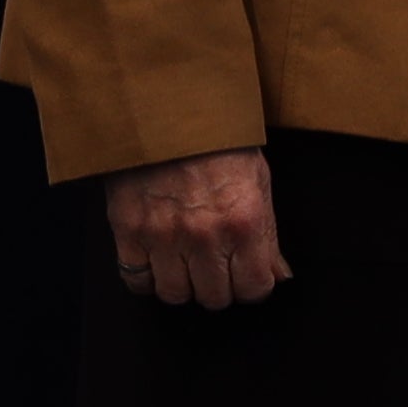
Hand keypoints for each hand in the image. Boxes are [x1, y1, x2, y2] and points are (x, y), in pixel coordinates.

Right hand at [106, 146, 285, 306]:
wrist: (167, 108)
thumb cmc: (217, 141)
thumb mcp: (258, 181)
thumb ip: (268, 235)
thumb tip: (279, 275)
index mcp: (244, 221)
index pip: (254, 289)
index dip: (252, 286)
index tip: (245, 275)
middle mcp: (204, 234)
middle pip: (214, 298)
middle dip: (218, 287)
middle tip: (214, 266)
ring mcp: (163, 235)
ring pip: (175, 295)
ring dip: (182, 284)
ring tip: (184, 261)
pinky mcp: (128, 230)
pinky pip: (136, 280)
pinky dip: (146, 276)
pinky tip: (156, 259)